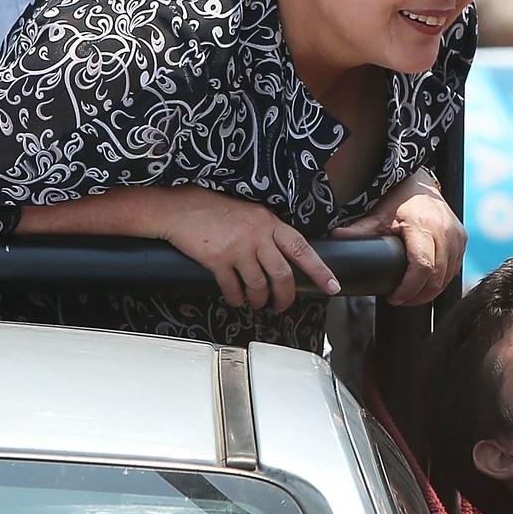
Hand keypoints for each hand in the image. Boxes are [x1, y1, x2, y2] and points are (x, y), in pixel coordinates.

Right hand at [154, 185, 339, 310]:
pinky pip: (233, 289)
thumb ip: (269, 233)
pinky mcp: (217, 259)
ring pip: (259, 285)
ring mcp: (237, 247)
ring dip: (259, 300)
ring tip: (257, 303)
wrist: (180, 208)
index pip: (302, 249)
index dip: (320, 270)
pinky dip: (236, 299)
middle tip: (282, 305)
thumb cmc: (215, 211)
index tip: (332, 286)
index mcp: (270, 222)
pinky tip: (236, 299)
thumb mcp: (251, 214)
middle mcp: (257, 234)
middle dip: (285, 297)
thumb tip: (285, 258)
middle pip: (282, 275)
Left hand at [331, 168, 465, 305]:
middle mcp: (445, 230)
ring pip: (448, 276)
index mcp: (423, 225)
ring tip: (411, 295)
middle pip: (437, 276)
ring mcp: (457, 235)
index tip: (394, 298)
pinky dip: (441, 280)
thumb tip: (336, 239)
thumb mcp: (378, 214)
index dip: (409, 288)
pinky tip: (426, 285)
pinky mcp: (462, 238)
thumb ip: (359, 231)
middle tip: (401, 301)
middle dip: (419, 295)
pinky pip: (454, 268)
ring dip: (431, 291)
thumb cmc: (398, 198)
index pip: (422, 267)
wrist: (420, 183)